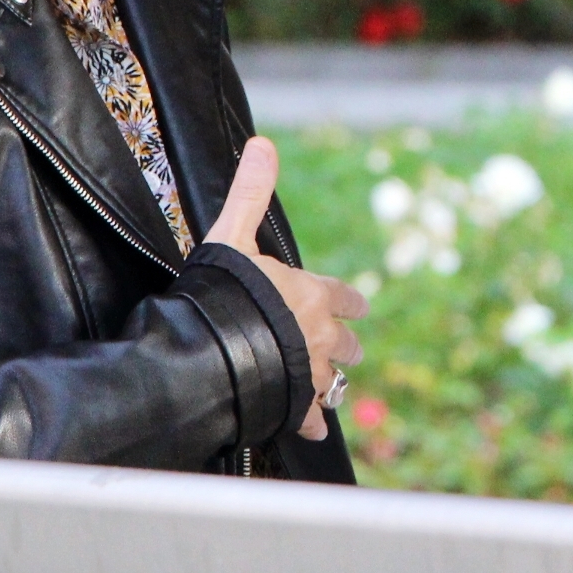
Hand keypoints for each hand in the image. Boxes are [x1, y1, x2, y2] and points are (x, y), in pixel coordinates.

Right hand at [204, 137, 365, 440]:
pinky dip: (310, 422)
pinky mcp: (292, 402)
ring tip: (331, 387)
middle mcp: (318, 334)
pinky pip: (308, 415)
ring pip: (333, 379)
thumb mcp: (234, 234)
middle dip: (347, 344)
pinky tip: (312, 429)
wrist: (213, 346)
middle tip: (350, 349)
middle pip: (346, 342)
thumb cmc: (224, 290)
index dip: (350, 300)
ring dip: (332, 381)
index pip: (343, 296)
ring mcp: (307, 370)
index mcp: (311, 293)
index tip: (359, 305)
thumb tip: (263, 143)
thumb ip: (250, 192)